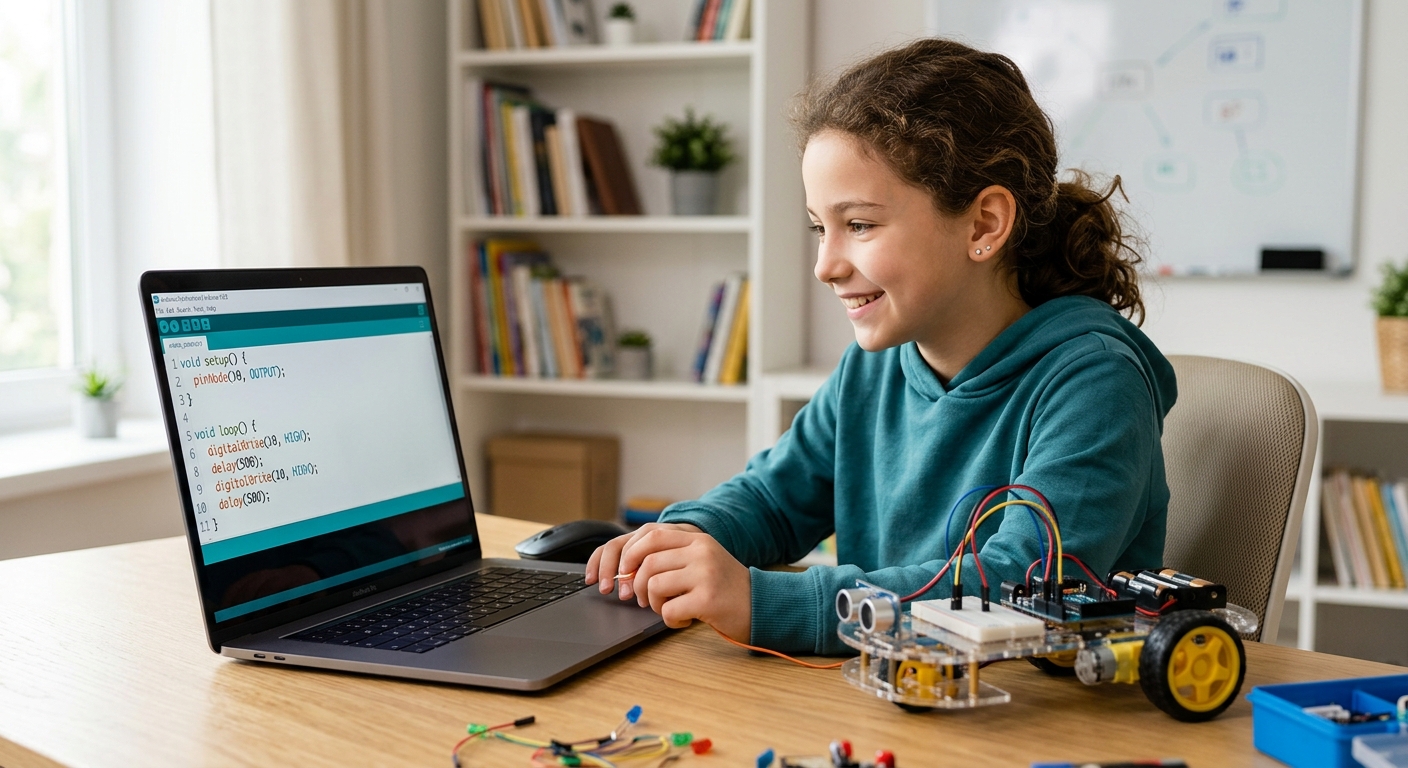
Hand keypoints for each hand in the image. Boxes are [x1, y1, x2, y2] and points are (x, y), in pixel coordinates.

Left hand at [585, 523, 751, 640]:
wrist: (762, 606)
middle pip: (648, 562)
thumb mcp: (702, 562)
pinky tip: (685, 620)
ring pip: (654, 585)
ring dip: (654, 604)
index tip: (626, 573)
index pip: (651, 534)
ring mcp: (705, 574)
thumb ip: (672, 557)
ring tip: (670, 609)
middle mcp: (701, 551)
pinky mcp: (707, 599)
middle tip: (644, 600)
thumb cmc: (725, 588)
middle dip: (638, 585)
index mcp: (697, 539)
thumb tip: (628, 568)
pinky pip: (669, 609)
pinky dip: (670, 620)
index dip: (630, 554)